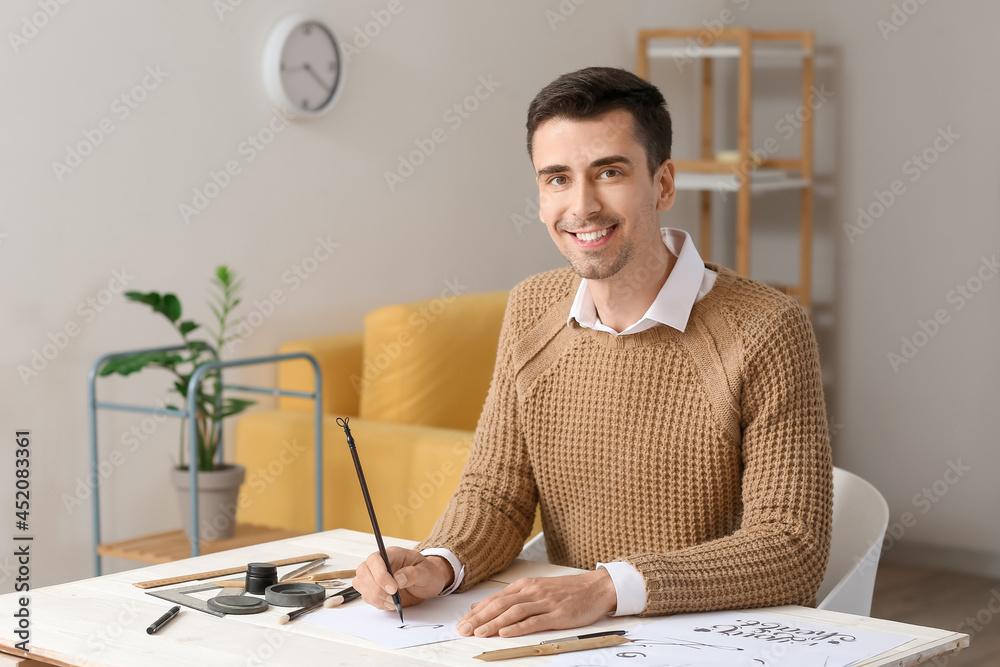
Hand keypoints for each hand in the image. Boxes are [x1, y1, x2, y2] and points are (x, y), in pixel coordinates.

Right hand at [353, 547, 453, 611]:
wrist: (427, 583)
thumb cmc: (427, 573)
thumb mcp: (426, 571)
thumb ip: (413, 574)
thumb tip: (398, 579)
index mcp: (393, 554)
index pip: (375, 559)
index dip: (380, 575)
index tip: (393, 589)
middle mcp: (380, 563)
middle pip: (363, 572)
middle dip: (376, 588)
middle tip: (393, 598)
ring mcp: (375, 575)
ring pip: (361, 584)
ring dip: (375, 597)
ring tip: (393, 602)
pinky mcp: (374, 588)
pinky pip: (366, 596)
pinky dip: (377, 603)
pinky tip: (390, 604)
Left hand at [457, 569, 616, 637]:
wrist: (596, 588)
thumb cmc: (566, 591)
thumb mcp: (536, 589)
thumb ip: (510, 597)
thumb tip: (481, 605)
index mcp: (526, 585)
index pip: (495, 598)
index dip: (477, 611)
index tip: (462, 622)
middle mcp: (532, 591)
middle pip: (500, 605)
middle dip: (479, 618)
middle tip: (463, 629)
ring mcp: (545, 602)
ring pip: (513, 612)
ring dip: (494, 623)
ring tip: (479, 633)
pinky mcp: (558, 615)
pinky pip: (534, 621)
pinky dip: (518, 627)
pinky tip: (505, 633)